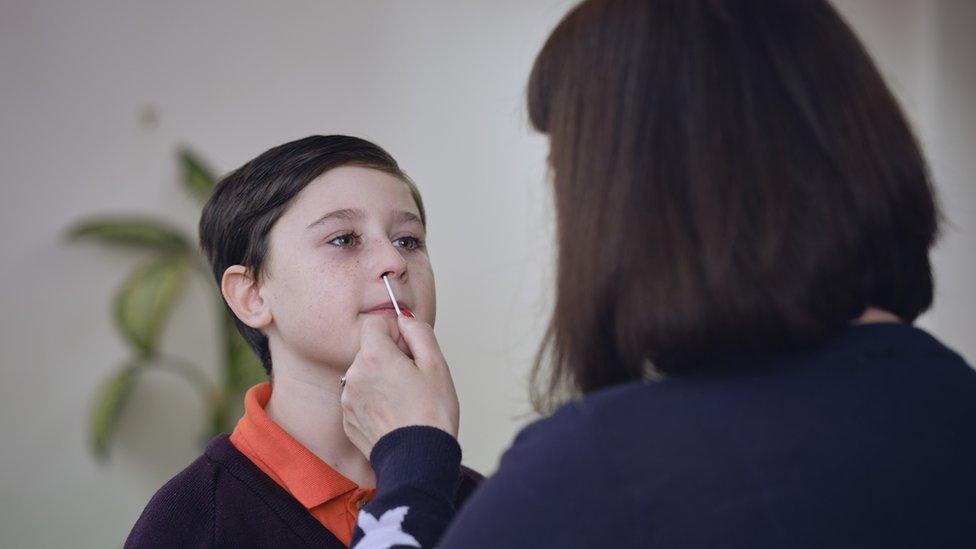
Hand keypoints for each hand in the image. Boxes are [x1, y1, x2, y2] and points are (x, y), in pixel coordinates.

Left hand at [340, 315, 459, 457]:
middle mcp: (353, 374)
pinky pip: (360, 397)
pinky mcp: (347, 420)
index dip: (395, 332)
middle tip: (412, 379)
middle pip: (369, 349)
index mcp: (374, 356)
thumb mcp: (436, 364)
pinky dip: (373, 401)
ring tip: (403, 400)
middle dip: (389, 356)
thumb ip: (419, 333)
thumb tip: (405, 321)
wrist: (418, 460)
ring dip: (380, 379)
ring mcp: (347, 399)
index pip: (375, 323)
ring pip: (364, 374)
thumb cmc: (432, 414)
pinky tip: (393, 415)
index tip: (409, 350)